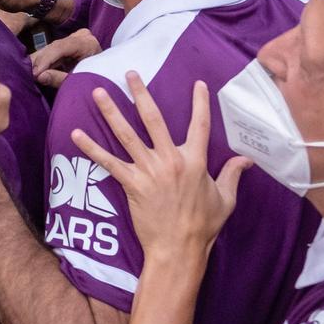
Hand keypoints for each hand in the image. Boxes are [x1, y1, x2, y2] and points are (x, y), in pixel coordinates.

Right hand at [32, 28, 99, 88]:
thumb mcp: (78, 81)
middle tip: (26, 74)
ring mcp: (75, 37)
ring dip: (39, 61)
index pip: (61, 47)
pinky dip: (44, 61)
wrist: (107, 78)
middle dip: (40, 61)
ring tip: (27, 72)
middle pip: (54, 47)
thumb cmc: (95, 80)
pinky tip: (33, 69)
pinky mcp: (69, 43)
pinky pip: (54, 51)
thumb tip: (38, 76)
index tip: (34, 73)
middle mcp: (81, 36)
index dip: (46, 59)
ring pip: (52, 48)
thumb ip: (59, 78)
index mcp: (87, 44)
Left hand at [71, 73, 245, 262]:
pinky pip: (108, 162)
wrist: (179, 249)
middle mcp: (171, 160)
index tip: (198, 84)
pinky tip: (75, 134)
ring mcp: (149, 171)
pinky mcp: (132, 184)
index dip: (200, 103)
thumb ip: (233, 175)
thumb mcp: (225, 199)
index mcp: (196, 162)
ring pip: (127, 134)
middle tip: (130, 74)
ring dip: (111, 112)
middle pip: (154, 119)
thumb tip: (248, 160)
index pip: (200, 125)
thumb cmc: (203, 226)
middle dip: (141, 94)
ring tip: (99, 92)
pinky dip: (91, 148)